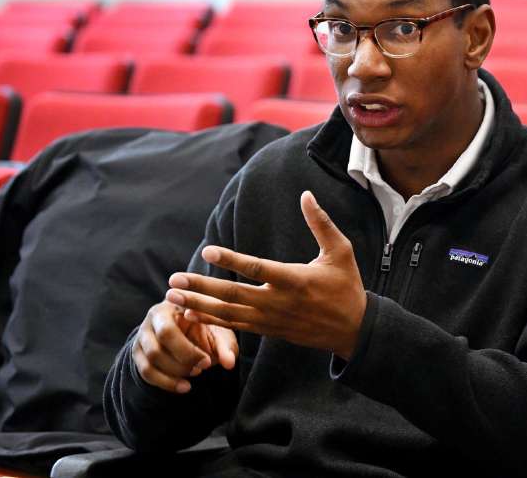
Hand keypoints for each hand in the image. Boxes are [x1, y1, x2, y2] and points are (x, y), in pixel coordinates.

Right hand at [132, 300, 237, 393]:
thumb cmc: (208, 325)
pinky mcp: (138, 352)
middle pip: (159, 342)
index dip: (189, 349)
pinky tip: (184, 387)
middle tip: (204, 367)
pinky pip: (145, 371)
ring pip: (152, 358)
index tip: (208, 361)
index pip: (171, 325)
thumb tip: (229, 363)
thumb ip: (225, 346)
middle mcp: (154, 316)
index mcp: (174, 303)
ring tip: (196, 373)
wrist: (191, 328)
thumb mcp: (220, 331)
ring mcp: (143, 334)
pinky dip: (166, 383)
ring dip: (175, 372)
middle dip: (183, 359)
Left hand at [166, 190, 367, 358]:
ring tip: (172, 297)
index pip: (257, 269)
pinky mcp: (269, 330)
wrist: (354, 329)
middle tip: (174, 280)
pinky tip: (193, 313)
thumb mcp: (340, 251)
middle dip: (201, 287)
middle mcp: (279, 302)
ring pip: (229, 314)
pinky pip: (236, 326)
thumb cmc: (347, 286)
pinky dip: (213, 320)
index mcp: (295, 280)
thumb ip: (321, 223)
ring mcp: (272, 320)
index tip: (208, 251)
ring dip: (199, 305)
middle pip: (233, 295)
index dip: (231, 261)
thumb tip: (306, 195)